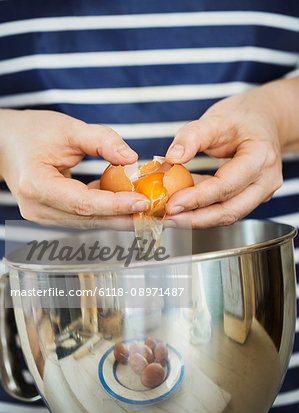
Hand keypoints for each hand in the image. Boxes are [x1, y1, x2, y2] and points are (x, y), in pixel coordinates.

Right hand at [0, 109, 148, 223]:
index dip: (115, 204)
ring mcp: (43, 215)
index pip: (83, 203)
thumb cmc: (34, 132)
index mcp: (36, 186)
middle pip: (89, 218)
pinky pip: (84, 216)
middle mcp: (38, 208)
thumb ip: (101, 140)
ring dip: (119, 217)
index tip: (143, 202)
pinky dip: (107, 211)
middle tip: (157, 215)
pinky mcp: (52, 214)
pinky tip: (130, 207)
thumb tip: (132, 159)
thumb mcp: (68, 128)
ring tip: (150, 213)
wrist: (8, 142)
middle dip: (124, 217)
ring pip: (89, 221)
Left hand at [164, 82, 287, 227]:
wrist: (263, 120)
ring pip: (227, 214)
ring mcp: (261, 193)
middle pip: (229, 210)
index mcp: (260, 158)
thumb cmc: (242, 118)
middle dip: (195, 219)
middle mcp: (266, 181)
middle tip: (167, 218)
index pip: (226, 186)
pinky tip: (182, 205)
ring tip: (170, 216)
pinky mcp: (250, 198)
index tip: (172, 204)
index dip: (197, 198)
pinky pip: (225, 208)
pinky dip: (202, 209)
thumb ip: (192, 136)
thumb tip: (172, 158)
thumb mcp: (216, 119)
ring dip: (196, 218)